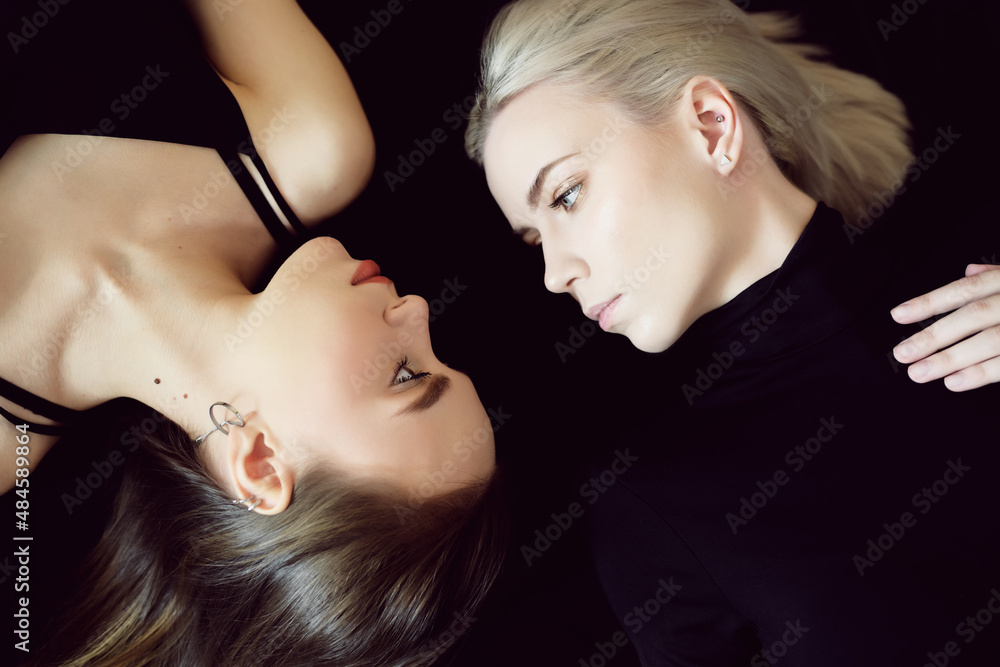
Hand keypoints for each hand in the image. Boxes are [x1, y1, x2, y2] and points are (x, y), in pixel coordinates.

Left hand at [891, 264, 999, 390]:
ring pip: (988, 341)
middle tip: (902, 353)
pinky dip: (980, 373)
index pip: (964, 290)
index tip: (898, 315)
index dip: (929, 302)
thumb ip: (997, 276)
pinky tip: (953, 382)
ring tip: (918, 373)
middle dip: (933, 336)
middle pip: (971, 316)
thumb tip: (969, 271)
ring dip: (949, 359)